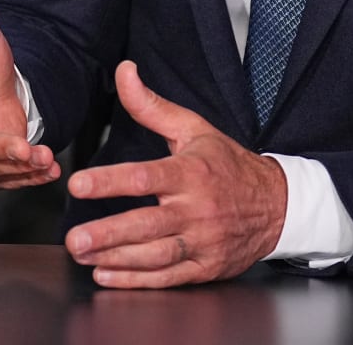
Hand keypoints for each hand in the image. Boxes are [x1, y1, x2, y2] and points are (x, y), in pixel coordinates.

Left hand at [64, 61, 285, 287]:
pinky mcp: (207, 268)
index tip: (78, 184)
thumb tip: (124, 72)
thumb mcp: (193, 129)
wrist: (278, 206)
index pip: (145, 178)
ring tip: (84, 257)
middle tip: (75, 239)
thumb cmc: (228, 165)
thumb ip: (152, 106)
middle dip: (108, 234)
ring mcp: (203, 242)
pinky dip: (137, 280)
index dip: (110, 182)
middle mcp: (197, 210)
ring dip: (117, 259)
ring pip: (156, 255)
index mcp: (191, 173)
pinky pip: (168, 277)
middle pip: (148, 225)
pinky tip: (107, 275)